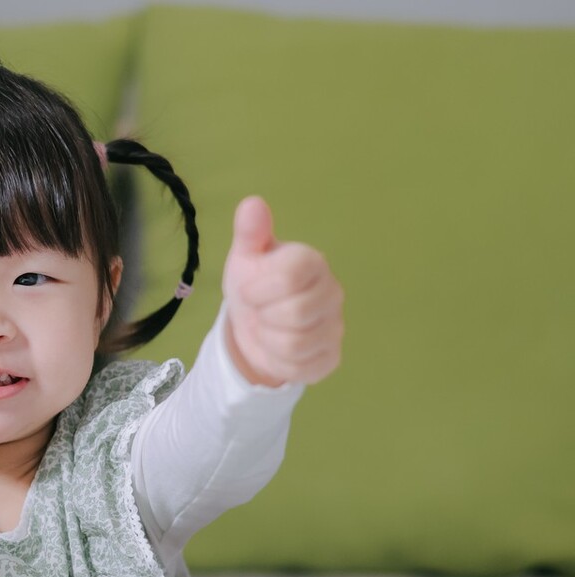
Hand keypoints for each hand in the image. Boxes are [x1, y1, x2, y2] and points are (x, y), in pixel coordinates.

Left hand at [222, 196, 343, 386]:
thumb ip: (250, 233)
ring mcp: (334, 327)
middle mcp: (332, 292)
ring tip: (266, 327)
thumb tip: (253, 203)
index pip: (293, 273)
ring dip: (267, 339)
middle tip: (258, 311)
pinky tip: (275, 348)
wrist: (253, 323)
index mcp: (312, 262)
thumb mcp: (246, 257)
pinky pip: (301, 368)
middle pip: (296, 312)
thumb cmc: (253, 283)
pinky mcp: (330, 358)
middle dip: (264, 315)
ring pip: (296, 343)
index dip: (261, 287)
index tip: (248, 290)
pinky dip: (278, 362)